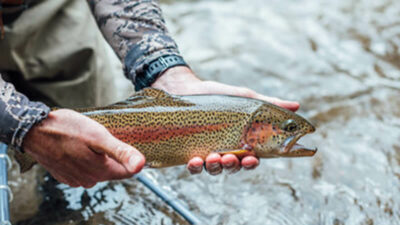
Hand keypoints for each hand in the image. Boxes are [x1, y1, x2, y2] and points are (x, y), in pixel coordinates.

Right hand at [23, 109, 144, 187]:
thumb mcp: (98, 136)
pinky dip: (84, 158)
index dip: (130, 158)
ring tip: (89, 140)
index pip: (127, 172)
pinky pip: (82, 168)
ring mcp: (75, 179)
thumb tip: (141, 165)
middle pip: (112, 169)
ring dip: (97, 157)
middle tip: (103, 137)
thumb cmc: (66, 129)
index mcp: (101, 171)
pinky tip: (78, 146)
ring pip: (97, 169)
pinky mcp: (64, 174)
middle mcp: (89, 180)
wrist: (33, 130)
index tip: (126, 142)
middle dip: (111, 156)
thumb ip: (120, 152)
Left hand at [152, 66, 299, 174]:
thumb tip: (296, 105)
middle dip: (234, 166)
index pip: (250, 158)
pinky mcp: (189, 152)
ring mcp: (206, 152)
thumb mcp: (245, 98)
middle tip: (233, 158)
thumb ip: (268, 105)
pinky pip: (193, 167)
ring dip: (216, 167)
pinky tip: (195, 160)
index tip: (253, 158)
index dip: (252, 162)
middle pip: (233, 167)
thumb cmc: (218, 95)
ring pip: (214, 170)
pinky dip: (195, 167)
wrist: (186, 88)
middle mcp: (225, 151)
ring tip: (214, 157)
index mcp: (241, 142)